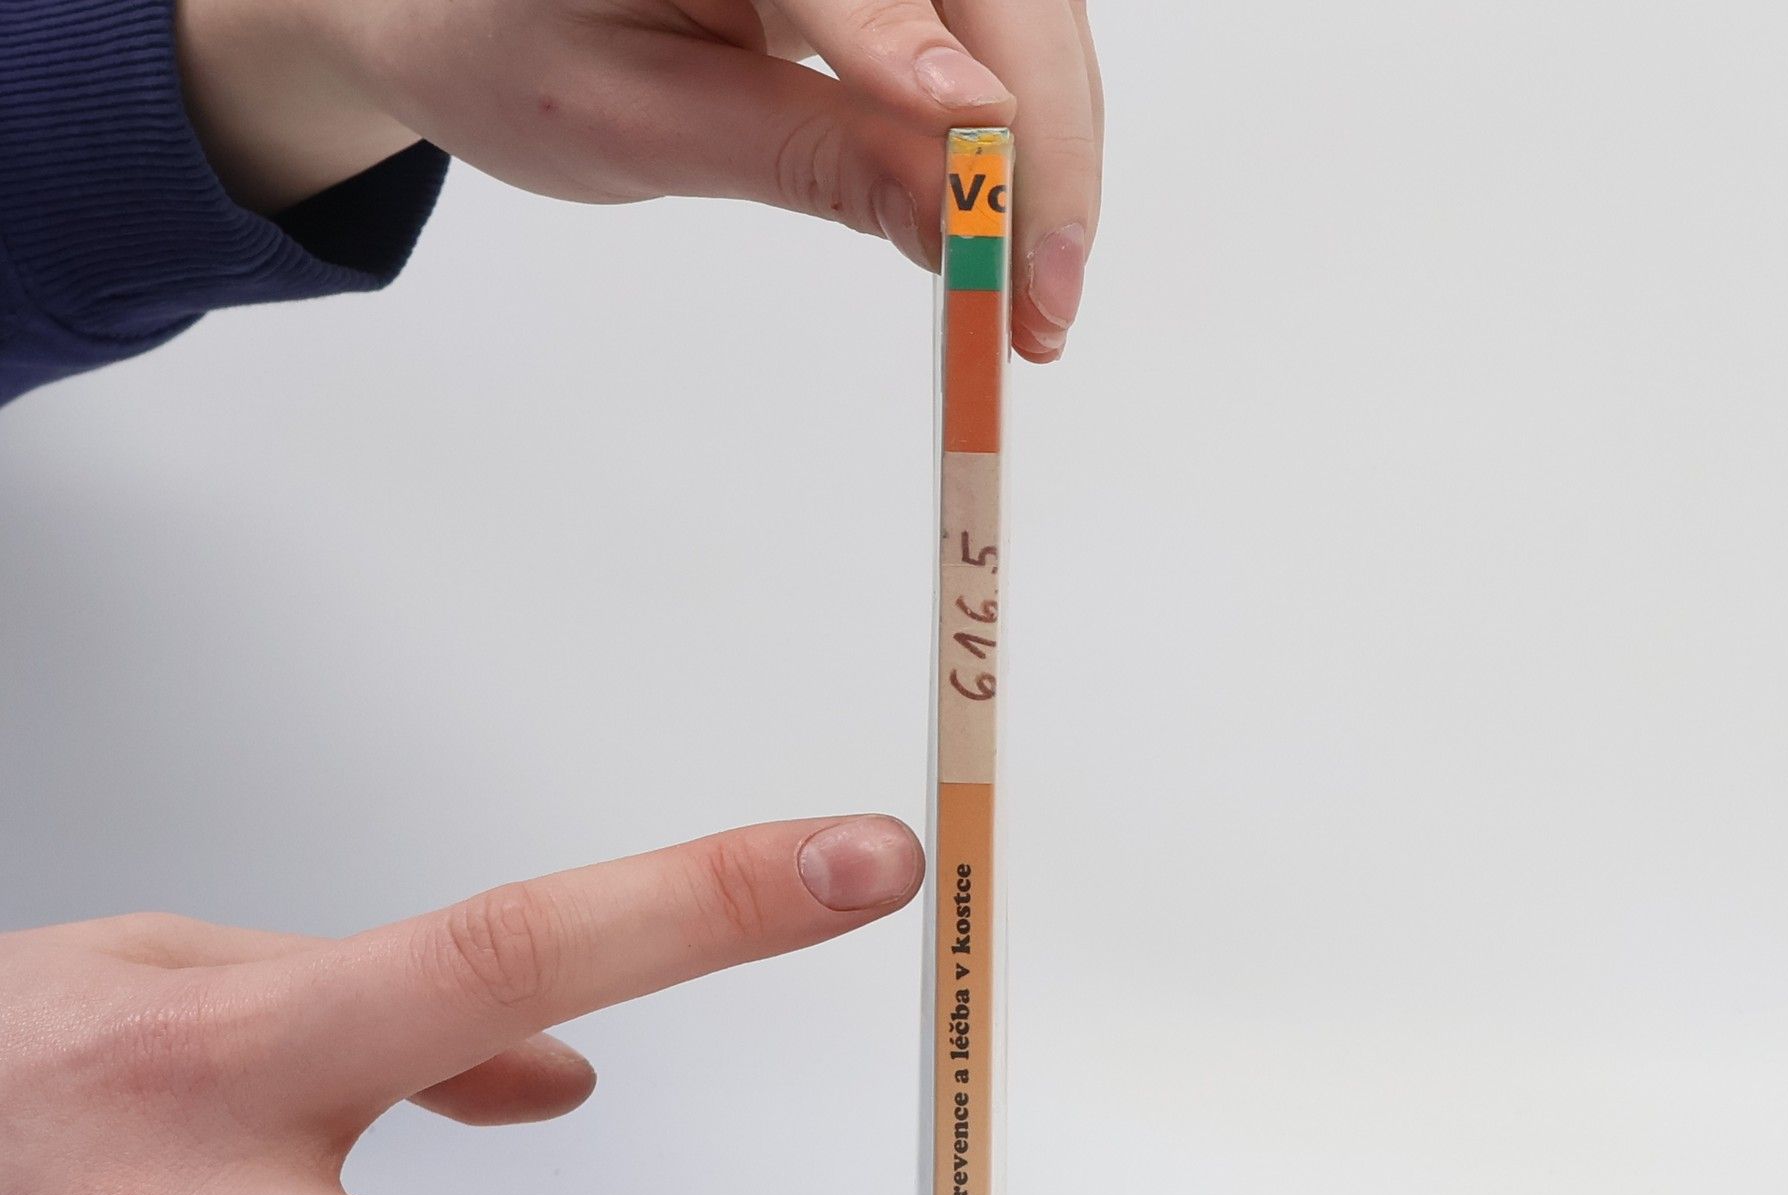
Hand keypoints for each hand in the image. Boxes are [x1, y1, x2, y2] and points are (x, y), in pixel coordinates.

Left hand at [177, 0, 1101, 358]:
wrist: (466, 15)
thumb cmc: (522, 55)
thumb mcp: (647, 126)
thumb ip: (810, 159)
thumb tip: (955, 215)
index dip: (925, 68)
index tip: (983, 192)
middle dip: (1040, 142)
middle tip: (1042, 301)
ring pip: (1020, 11)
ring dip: (1051, 149)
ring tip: (1036, 295)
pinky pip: (995, 28)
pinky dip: (1022, 132)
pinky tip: (1015, 224)